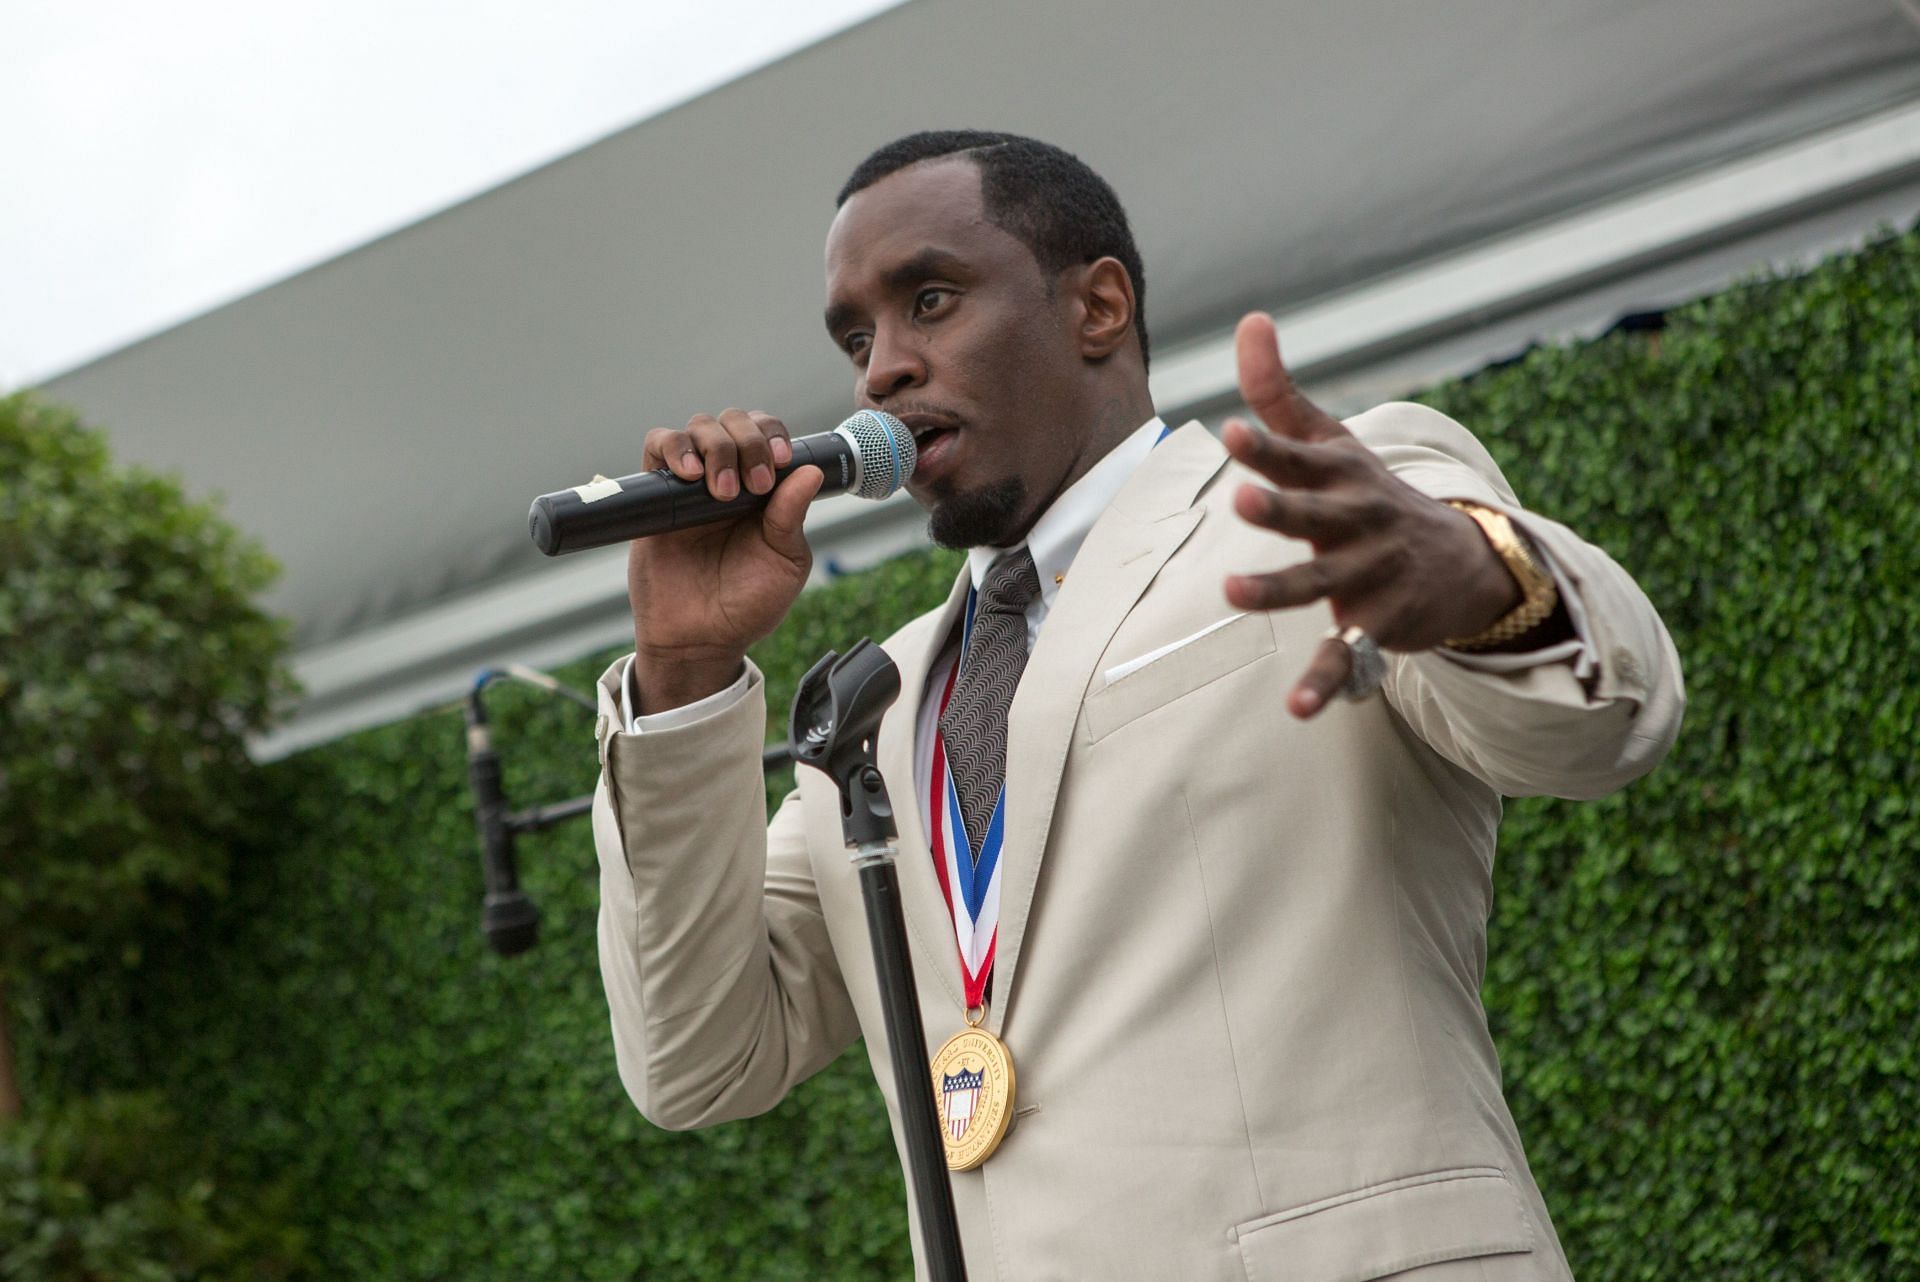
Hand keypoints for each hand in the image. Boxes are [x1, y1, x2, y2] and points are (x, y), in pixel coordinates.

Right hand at [627, 409, 821, 712]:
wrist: (699, 639)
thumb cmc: (747, 605)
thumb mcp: (784, 563)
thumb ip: (792, 517)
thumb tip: (811, 471)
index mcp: (764, 490)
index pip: (768, 435)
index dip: (774, 436)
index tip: (780, 461)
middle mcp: (728, 478)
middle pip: (733, 422)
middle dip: (747, 441)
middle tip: (753, 484)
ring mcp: (691, 484)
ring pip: (698, 428)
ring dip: (714, 446)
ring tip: (719, 490)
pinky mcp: (656, 496)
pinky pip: (656, 447)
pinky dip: (672, 447)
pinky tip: (688, 474)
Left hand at [1222, 314, 1520, 718]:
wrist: (1463, 562)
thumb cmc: (1368, 493)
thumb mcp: (1331, 440)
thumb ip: (1280, 390)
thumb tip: (1250, 319)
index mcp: (1340, 477)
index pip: (1300, 457)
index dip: (1267, 446)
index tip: (1234, 431)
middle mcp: (1356, 522)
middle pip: (1310, 514)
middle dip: (1279, 506)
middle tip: (1240, 498)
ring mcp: (1367, 576)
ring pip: (1318, 583)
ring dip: (1278, 588)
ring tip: (1231, 592)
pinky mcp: (1375, 625)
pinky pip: (1345, 656)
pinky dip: (1324, 683)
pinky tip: (1297, 709)